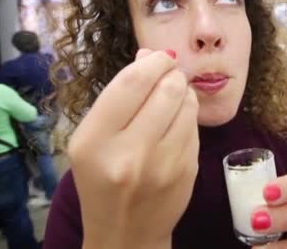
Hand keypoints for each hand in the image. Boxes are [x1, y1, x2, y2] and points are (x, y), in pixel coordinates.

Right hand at [69, 49, 199, 248]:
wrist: (125, 233)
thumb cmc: (101, 181)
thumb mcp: (91, 140)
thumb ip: (118, 97)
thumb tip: (150, 55)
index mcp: (95, 141)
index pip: (131, 83)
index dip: (151, 62)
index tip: (157, 57)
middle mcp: (130, 153)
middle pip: (166, 88)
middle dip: (171, 73)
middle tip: (167, 73)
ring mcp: (164, 164)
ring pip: (187, 104)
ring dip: (183, 91)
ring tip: (171, 97)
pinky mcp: (188, 170)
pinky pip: (195, 125)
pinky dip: (188, 115)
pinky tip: (176, 121)